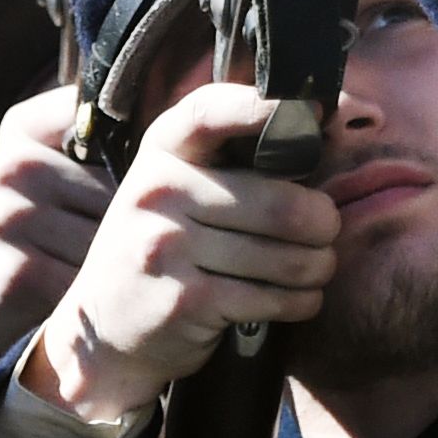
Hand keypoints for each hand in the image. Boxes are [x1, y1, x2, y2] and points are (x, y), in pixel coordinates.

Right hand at [19, 82, 340, 428]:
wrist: (105, 331)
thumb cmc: (168, 247)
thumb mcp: (180, 190)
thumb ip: (235, 158)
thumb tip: (332, 120)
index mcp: (161, 154)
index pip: (209, 113)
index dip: (264, 106)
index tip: (318, 112)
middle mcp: (158, 193)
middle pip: (286, 205)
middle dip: (325, 225)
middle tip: (325, 234)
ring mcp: (167, 247)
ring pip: (291, 257)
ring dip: (318, 268)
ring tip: (312, 268)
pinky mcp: (185, 300)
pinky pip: (277, 298)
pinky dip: (301, 302)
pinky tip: (293, 300)